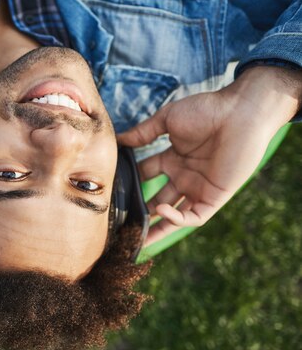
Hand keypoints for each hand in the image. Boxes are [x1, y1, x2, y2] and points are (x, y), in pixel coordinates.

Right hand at [118, 66, 301, 245]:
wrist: (240, 112)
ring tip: (136, 239)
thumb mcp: (167, 119)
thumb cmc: (206, 110)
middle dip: (140, 213)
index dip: (129, 182)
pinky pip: (193, 217)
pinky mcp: (213, 198)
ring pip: (175, 217)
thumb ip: (143, 132)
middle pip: (156, 201)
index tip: (110, 189)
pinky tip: (160, 210)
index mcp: (172, 159)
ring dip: (157, 229)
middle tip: (119, 224)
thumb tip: (118, 139)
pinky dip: (176, 219)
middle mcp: (183, 177)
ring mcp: (198, 188)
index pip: (145, 175)